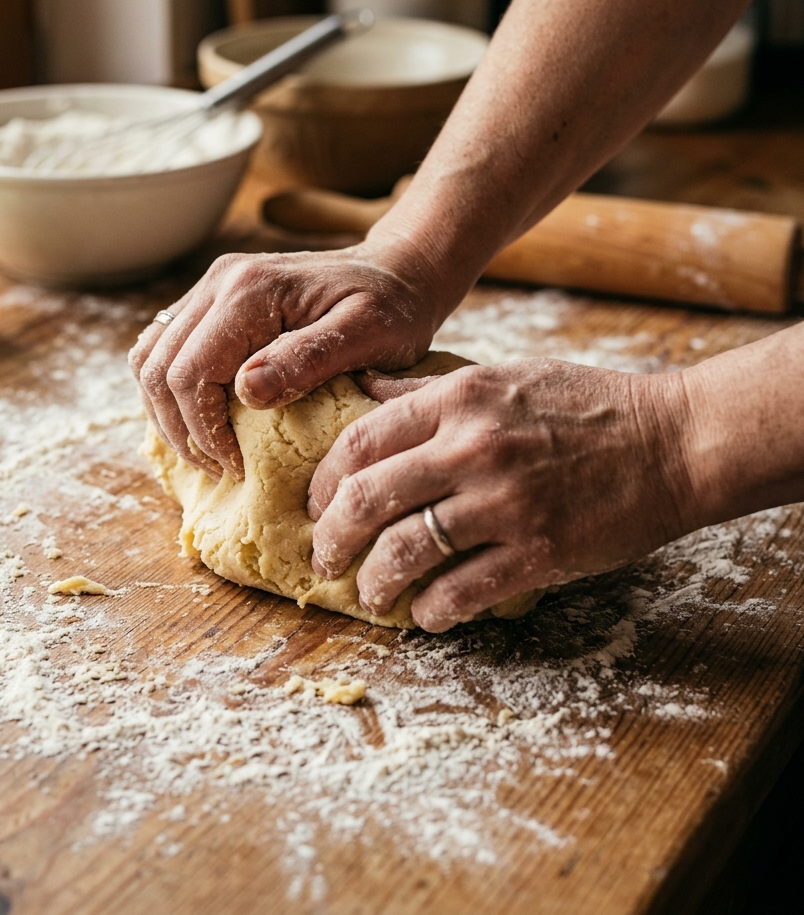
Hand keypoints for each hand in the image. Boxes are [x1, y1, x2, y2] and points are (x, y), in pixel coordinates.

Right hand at [128, 243, 443, 479]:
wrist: (397, 270)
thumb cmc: (393, 307)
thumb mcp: (369, 334)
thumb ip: (308, 359)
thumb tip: (247, 391)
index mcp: (249, 291)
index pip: (190, 374)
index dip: (204, 432)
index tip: (238, 467)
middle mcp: (219, 282)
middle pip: (157, 369)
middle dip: (182, 430)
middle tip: (222, 468)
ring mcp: (211, 287)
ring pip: (148, 359)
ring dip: (167, 413)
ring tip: (208, 451)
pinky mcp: (212, 301)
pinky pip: (164, 348)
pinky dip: (169, 391)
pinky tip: (202, 419)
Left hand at [307, 359, 697, 631]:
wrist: (672, 441)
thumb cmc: (586, 405)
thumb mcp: (503, 376)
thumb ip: (429, 389)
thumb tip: (363, 389)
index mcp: (460, 398)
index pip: (361, 439)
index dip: (325, 480)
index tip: (317, 505)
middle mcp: (473, 447)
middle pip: (368, 497)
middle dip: (331, 536)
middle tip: (323, 557)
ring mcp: (505, 501)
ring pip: (406, 550)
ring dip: (374, 580)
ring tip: (369, 593)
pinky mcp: (538, 551)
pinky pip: (461, 590)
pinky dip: (431, 610)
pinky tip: (424, 613)